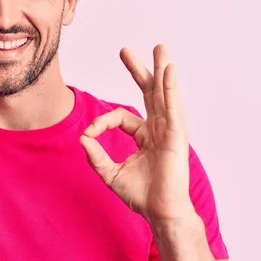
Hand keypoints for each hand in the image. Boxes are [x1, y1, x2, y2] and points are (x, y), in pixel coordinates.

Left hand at [79, 44, 194, 222]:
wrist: (160, 211)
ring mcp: (169, 130)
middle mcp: (158, 128)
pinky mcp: (177, 136)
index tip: (90, 134)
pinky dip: (171, 89)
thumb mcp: (111, 174)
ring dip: (161, 70)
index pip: (120, 117)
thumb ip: (96, 157)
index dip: (102, 122)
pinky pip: (173, 108)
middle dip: (139, 70)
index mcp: (144, 135)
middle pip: (148, 93)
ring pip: (163, 94)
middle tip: (126, 51)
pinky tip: (170, 71)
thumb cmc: (142, 195)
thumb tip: (83, 138)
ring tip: (160, 49)